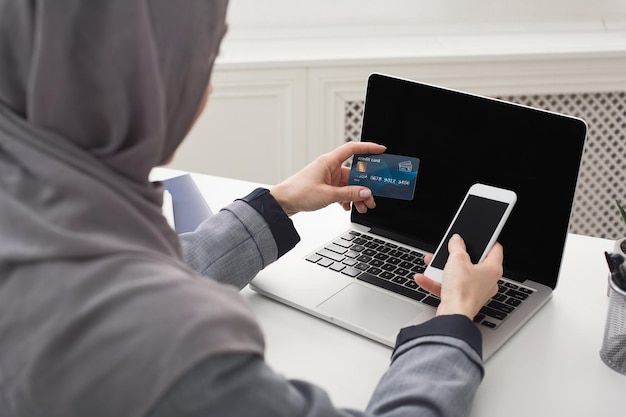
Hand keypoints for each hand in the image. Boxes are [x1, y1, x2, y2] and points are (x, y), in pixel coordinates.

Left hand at [269, 142, 385, 215]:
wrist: (282, 203)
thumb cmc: (298, 192)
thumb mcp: (327, 195)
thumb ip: (349, 194)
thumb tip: (365, 192)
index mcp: (329, 162)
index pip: (352, 149)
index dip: (368, 148)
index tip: (381, 150)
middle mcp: (329, 168)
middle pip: (354, 173)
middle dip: (364, 185)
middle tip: (372, 197)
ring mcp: (327, 178)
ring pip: (348, 184)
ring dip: (356, 195)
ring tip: (362, 207)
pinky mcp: (324, 187)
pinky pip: (341, 191)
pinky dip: (346, 199)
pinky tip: (347, 207)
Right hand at [414, 234, 502, 318]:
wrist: (454, 315)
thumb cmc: (463, 291)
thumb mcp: (457, 260)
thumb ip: (457, 246)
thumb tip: (456, 240)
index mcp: (493, 269)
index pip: (495, 249)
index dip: (488, 240)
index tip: (480, 237)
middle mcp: (487, 281)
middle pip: (473, 262)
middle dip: (456, 256)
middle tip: (449, 250)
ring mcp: (474, 291)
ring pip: (458, 275)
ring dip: (443, 269)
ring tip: (432, 264)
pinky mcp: (462, 299)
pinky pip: (449, 287)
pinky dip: (436, 282)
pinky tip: (425, 278)